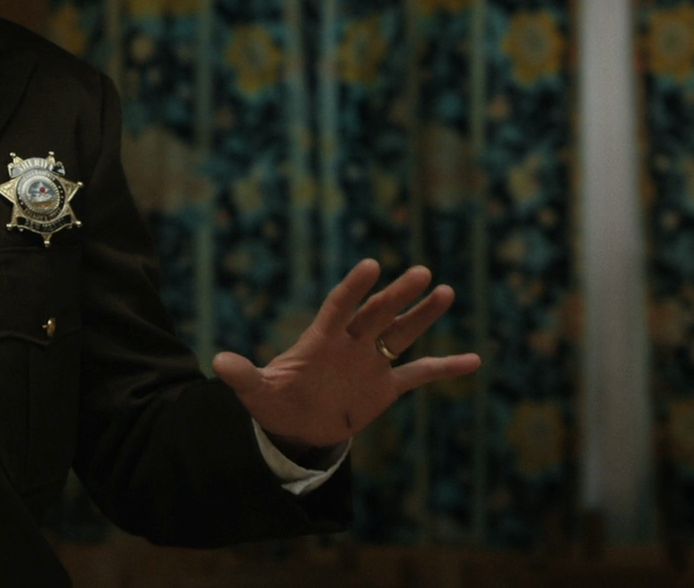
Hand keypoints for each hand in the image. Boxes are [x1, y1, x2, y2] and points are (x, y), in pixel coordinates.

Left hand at [210, 259, 479, 450]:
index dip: (353, 288)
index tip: (370, 266)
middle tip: (420, 272)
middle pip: (377, 313)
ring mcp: (370, 363)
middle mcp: (350, 344)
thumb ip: (244, 376)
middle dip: (397, 294)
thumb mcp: (257, 392)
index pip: (339, 306)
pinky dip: (445, 368)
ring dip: (423, 314)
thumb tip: (218, 363)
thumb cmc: (275, 402)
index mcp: (320, 340)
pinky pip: (419, 374)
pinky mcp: (385, 387)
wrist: (296, 426)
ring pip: (401, 333)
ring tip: (445, 291)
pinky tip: (474, 360)